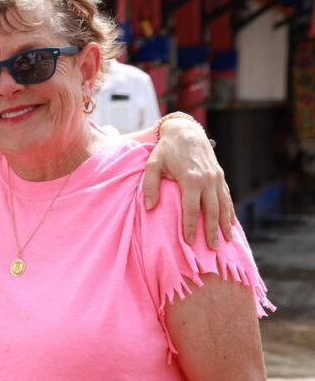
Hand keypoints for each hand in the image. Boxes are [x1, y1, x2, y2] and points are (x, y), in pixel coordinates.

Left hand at [143, 116, 233, 248]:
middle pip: (212, 211)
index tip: (190, 242)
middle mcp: (207, 180)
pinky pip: (227, 196)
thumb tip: (149, 207)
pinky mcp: (220, 175)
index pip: (192, 209)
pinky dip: (230, 211)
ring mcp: (216, 178)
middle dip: (212, 231)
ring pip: (224, 205)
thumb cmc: (166, 149)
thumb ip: (150, 185)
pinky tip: (231, 223)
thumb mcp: (153, 164)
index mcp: (191, 179)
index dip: (191, 226)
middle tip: (213, 250)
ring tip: (227, 241)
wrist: (186, 131)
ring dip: (225, 224)